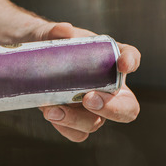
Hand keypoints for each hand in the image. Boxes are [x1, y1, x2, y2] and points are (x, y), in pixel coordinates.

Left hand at [35, 23, 140, 141]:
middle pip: (127, 107)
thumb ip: (57, 32)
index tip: (123, 64)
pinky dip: (65, 127)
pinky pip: (78, 133)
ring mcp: (93, 109)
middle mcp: (108, 87)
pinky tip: (51, 115)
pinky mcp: (76, 122)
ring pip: (96, 123)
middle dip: (111, 107)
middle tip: (88, 98)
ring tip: (53, 110)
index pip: (131, 57)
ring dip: (76, 120)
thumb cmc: (53, 48)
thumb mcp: (53, 36)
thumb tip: (64, 31)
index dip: (132, 61)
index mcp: (111, 60)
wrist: (33, 64)